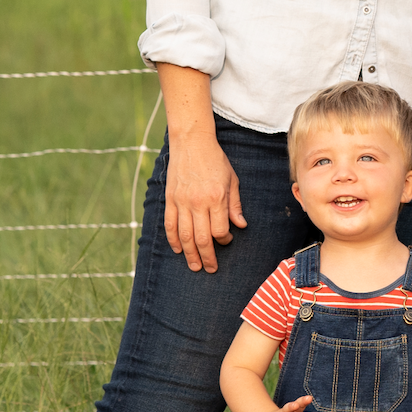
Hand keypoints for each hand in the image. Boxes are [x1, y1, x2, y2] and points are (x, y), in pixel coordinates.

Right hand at [165, 132, 245, 271]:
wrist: (191, 142)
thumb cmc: (215, 160)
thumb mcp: (232, 180)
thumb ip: (235, 204)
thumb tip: (241, 225)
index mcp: (216, 197)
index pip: (220, 229)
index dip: (224, 239)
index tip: (226, 240)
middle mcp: (198, 202)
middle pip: (201, 238)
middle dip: (207, 257)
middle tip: (210, 269)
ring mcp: (181, 202)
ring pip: (184, 235)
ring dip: (189, 254)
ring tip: (194, 266)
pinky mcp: (170, 199)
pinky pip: (170, 224)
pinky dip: (173, 239)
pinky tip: (177, 249)